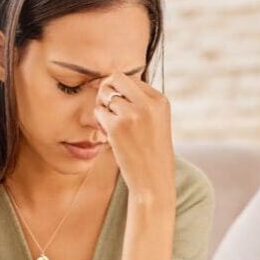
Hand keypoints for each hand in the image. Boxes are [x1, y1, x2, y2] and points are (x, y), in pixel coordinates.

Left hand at [94, 72, 174, 200]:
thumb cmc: (152, 154)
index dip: (120, 91)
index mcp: (161, 100)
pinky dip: (100, 123)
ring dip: (103, 108)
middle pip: (116, 78)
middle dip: (107, 90)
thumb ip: (141, 102)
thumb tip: (111, 82)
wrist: (154, 181)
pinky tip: (110, 136)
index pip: (131, 79)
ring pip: (105, 95)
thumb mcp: (156, 122)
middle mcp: (149, 103)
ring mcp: (133, 114)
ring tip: (112, 126)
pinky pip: (98, 112)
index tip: (121, 109)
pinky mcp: (118, 126)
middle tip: (109, 110)